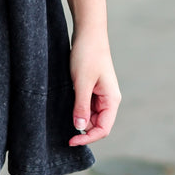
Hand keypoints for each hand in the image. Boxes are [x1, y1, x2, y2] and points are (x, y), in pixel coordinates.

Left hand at [69, 30, 120, 145]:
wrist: (88, 33)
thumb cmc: (88, 55)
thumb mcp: (82, 83)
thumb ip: (81, 107)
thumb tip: (80, 128)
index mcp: (112, 100)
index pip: (103, 129)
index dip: (88, 138)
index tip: (70, 141)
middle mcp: (109, 99)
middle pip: (97, 125)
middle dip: (82, 130)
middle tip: (63, 131)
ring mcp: (101, 94)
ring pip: (91, 117)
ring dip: (79, 119)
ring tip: (63, 116)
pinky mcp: (92, 89)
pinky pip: (86, 106)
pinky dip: (77, 110)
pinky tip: (67, 108)